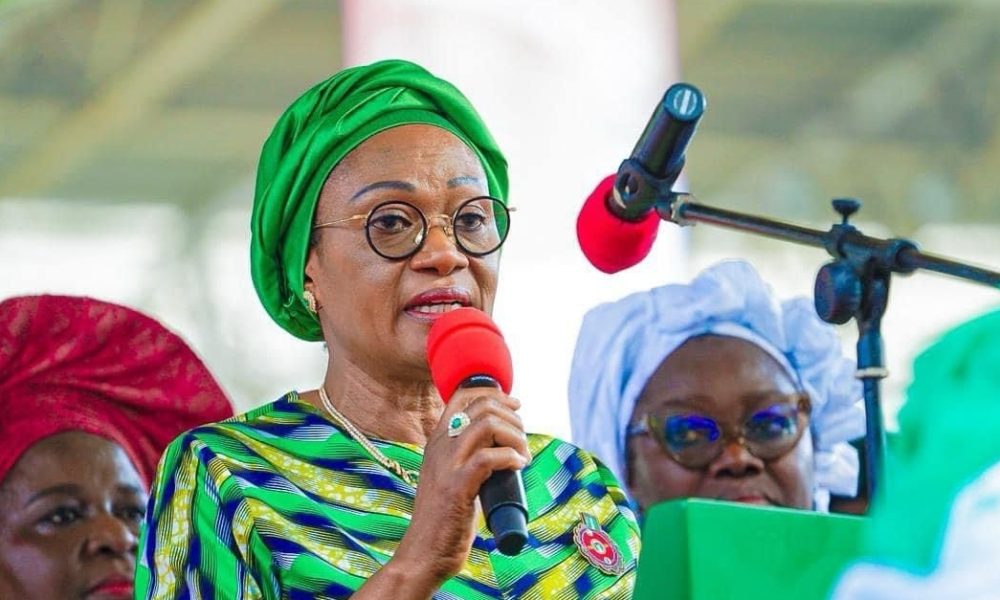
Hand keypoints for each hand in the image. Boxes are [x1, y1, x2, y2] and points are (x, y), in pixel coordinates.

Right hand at [393, 389, 530, 589]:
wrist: (424, 553)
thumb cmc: (443, 520)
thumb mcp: (450, 478)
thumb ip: (468, 459)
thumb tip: (502, 449)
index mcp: (437, 442)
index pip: (461, 397)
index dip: (493, 394)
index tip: (515, 406)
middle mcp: (440, 447)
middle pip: (480, 406)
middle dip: (511, 415)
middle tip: (523, 436)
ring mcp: (447, 466)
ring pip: (486, 425)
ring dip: (514, 435)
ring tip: (524, 454)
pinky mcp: (457, 487)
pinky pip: (489, 457)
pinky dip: (511, 457)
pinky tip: (519, 466)